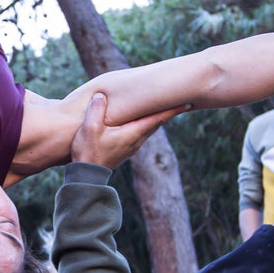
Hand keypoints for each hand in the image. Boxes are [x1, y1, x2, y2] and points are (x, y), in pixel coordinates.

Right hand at [70, 93, 185, 168]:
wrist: (86, 177)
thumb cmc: (88, 152)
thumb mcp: (89, 128)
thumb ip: (96, 110)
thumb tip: (101, 95)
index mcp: (132, 133)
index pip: (158, 119)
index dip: (173, 110)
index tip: (188, 103)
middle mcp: (136, 141)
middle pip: (156, 123)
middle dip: (167, 112)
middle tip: (178, 99)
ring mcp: (131, 147)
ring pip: (148, 129)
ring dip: (156, 118)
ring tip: (160, 107)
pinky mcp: (124, 150)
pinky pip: (140, 133)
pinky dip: (145, 124)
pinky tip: (138, 119)